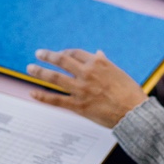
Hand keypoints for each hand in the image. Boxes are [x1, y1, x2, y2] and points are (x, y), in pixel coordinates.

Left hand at [27, 48, 147, 127]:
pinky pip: (56, 100)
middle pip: (62, 60)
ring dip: (40, 72)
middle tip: (38, 53)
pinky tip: (32, 93)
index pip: (75, 53)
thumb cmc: (129, 92)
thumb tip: (98, 53)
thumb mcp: (118, 72)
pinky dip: (42, 96)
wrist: (133, 112)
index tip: (60, 54)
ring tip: (30, 68)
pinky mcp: (78, 106)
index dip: (65, 52)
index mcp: (98, 63)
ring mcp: (81, 89)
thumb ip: (105, 63)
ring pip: (55, 78)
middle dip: (47, 56)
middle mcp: (87, 73)